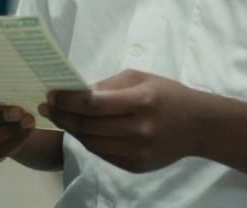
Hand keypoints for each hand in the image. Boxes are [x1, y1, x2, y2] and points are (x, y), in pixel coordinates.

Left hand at [41, 70, 202, 173]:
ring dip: (71, 129)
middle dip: (63, 114)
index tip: (51, 93)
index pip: (93, 103)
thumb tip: (76, 91)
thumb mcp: (140, 78)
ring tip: (60, 116)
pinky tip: (79, 130)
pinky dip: (87, 141)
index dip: (68, 99)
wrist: (198, 126)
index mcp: (141, 102)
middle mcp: (139, 130)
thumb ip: (108, 85)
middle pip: (88, 125)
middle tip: (48, 105)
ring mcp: (137, 151)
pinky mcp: (136, 166)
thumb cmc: (167, 95)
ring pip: (91, 142)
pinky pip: (102, 154)